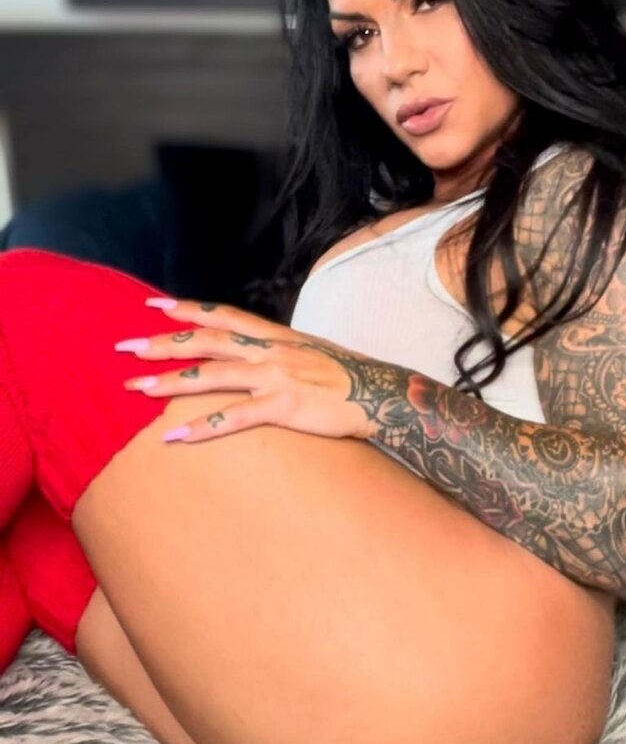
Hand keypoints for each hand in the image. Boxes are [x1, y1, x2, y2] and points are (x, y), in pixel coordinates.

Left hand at [115, 296, 379, 442]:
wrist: (381, 394)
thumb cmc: (348, 377)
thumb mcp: (312, 353)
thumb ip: (280, 352)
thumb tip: (255, 356)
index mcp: (277, 336)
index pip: (224, 316)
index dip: (188, 310)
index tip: (154, 306)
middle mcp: (271, 350)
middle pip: (207, 341)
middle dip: (163, 343)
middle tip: (126, 347)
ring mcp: (277, 377)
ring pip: (213, 375)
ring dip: (171, 381)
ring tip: (137, 387)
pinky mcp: (285, 406)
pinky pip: (236, 417)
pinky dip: (203, 427)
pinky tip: (175, 437)